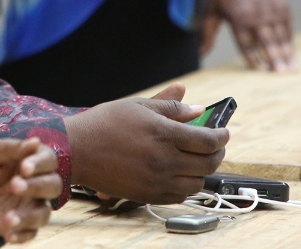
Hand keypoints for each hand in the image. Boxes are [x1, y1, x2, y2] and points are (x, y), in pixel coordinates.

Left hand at [0, 137, 62, 243]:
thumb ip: (9, 149)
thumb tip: (36, 141)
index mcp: (29, 160)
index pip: (48, 160)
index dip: (40, 164)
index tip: (24, 168)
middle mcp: (34, 183)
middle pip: (53, 185)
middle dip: (37, 187)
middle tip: (14, 186)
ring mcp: (29, 205)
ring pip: (45, 212)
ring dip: (30, 216)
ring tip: (8, 217)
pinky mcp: (20, 224)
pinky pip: (31, 233)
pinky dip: (22, 235)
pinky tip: (7, 234)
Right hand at [63, 83, 228, 203]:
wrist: (76, 149)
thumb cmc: (105, 123)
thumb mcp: (138, 106)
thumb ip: (171, 107)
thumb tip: (197, 108)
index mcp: (163, 134)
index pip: (208, 140)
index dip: (221, 136)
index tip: (223, 132)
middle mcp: (164, 160)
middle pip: (208, 163)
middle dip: (217, 153)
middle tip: (215, 146)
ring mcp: (157, 180)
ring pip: (197, 183)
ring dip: (202, 171)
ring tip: (197, 160)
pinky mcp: (148, 195)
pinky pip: (180, 196)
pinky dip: (186, 185)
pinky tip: (180, 174)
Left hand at [202, 0, 294, 70]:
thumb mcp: (213, 8)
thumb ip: (208, 32)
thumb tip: (200, 53)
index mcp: (237, 17)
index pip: (246, 43)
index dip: (253, 57)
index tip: (259, 71)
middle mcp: (256, 15)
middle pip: (266, 41)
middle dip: (274, 59)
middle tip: (281, 75)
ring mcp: (271, 11)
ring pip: (280, 37)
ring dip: (286, 54)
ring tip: (292, 70)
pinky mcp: (283, 7)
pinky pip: (287, 28)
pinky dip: (290, 41)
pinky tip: (292, 53)